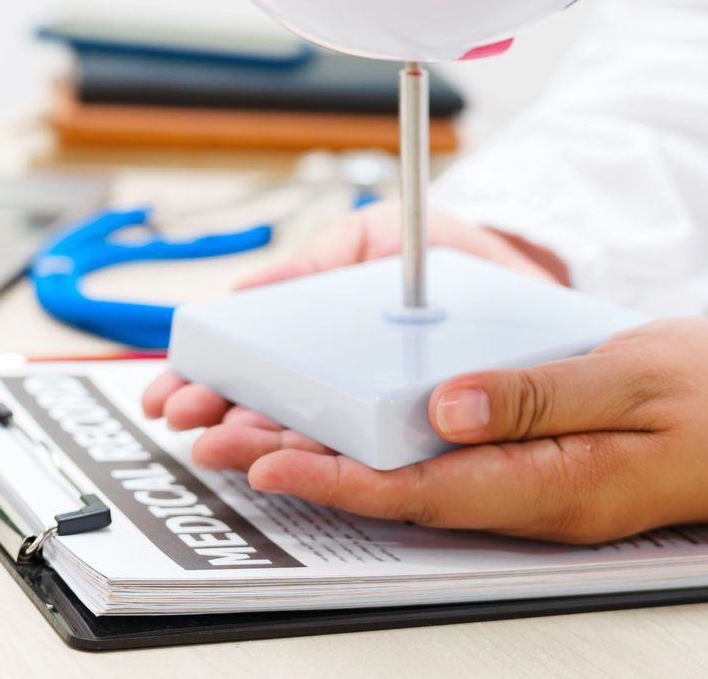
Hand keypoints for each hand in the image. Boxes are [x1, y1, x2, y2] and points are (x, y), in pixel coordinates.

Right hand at [142, 202, 566, 430]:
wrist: (534, 279)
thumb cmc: (454, 258)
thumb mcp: (381, 235)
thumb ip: (323, 256)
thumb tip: (251, 290)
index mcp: (323, 345)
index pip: (251, 372)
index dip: (206, 382)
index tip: (173, 389)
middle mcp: (347, 391)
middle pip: (267, 416)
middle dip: (218, 418)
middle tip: (188, 418)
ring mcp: (383, 423)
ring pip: (310, 448)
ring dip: (256, 447)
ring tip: (218, 444)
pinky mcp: (428, 447)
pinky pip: (377, 468)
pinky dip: (331, 473)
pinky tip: (290, 469)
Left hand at [184, 318, 707, 542]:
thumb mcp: (629, 370)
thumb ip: (535, 391)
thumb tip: (445, 405)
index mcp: (557, 484)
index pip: (423, 489)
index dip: (339, 477)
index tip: (271, 457)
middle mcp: (537, 500)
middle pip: (402, 494)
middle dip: (310, 470)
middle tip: (228, 443)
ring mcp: (540, 493)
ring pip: (417, 485)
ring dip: (337, 463)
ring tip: (258, 438)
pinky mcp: (543, 473)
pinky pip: (450, 471)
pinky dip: (388, 454)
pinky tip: (349, 436)